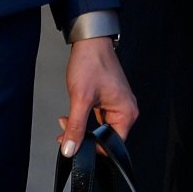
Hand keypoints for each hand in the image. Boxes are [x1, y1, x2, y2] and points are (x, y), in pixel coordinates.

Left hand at [58, 35, 138, 156]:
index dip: (92, 149)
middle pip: (104, 137)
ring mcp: (117, 104)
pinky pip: (97, 118)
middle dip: (83, 138)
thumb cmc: (92, 63)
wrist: (89, 42)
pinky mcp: (108, 100)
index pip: (112, 145)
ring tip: (66, 121)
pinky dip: (83, 119)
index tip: (74, 146)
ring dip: (81, 128)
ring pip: (98, 128)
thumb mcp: (81, 99)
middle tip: (65, 133)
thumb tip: (71, 149)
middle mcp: (125, 110)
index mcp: (126, 113)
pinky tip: (71, 115)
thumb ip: (76, 127)